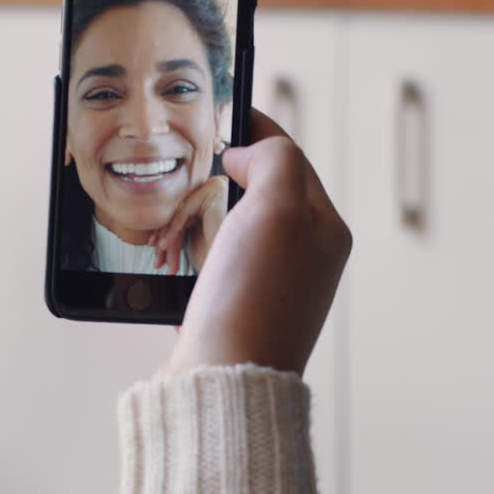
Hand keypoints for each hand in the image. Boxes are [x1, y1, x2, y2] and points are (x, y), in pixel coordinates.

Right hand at [157, 109, 351, 377]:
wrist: (221, 382)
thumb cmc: (253, 300)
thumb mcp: (280, 208)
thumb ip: (273, 160)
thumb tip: (247, 154)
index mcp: (323, 230)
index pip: (289, 158)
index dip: (254, 130)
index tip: (222, 111)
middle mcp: (301, 259)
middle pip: (258, 191)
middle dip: (223, 174)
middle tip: (193, 162)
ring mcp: (265, 288)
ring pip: (227, 227)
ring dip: (198, 215)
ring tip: (178, 211)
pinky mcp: (230, 313)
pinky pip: (204, 266)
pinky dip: (184, 253)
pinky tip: (170, 257)